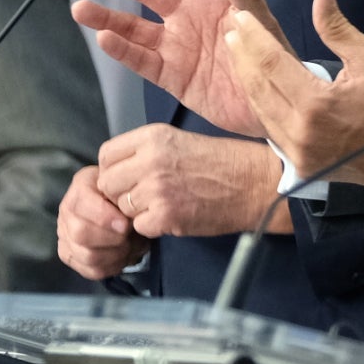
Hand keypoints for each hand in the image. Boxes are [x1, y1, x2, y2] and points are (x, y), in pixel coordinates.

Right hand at [57, 164, 149, 279]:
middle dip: (111, 239)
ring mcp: (66, 236)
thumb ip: (126, 189)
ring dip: (115, 255)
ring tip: (131, 246)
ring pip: (87, 256)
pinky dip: (112, 267)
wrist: (123, 203)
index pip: (82, 205)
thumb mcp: (127, 181)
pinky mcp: (71, 256)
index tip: (125, 225)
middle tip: (130, 236)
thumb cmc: (127, 191)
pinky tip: (123, 257)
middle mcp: (67, 213)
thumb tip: (128, 211)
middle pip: (81, 234)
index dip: (104, 218)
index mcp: (80, 188)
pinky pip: (90, 271)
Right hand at [73, 0, 270, 136]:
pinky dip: (122, 50)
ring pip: (133, 26)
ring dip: (107, 17)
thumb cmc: (273, 56)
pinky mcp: (171, 75)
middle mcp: (188, 16)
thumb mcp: (262, 24)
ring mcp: (176, 45)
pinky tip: (104, 38)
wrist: (276, 102)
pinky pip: (141, 60)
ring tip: (80, 8)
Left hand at [95, 125, 285, 238]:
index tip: (128, 178)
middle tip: (146, 196)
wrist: (257, 184)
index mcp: (153, 137)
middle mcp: (150, 160)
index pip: (106, 156)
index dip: (113, 170)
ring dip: (138, 211)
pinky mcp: (165, 215)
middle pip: (107, 184)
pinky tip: (174, 216)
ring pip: (122, 208)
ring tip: (166, 205)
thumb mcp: (180, 141)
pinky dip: (154, 226)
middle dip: (122, 194)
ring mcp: (156, 189)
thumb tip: (119, 172)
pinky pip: (140, 227)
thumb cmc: (226, 163)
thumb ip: (146, 152)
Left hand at [223, 0, 363, 188]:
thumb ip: (336, 27)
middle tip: (233, 31)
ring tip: (240, 54)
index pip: (271, 63)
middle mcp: (299, 132)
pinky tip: (257, 87)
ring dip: (247, 81)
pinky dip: (262, 105)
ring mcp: (297, 154)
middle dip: (243, 56)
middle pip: (258, 87)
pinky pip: (272, 130)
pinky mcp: (300, 166)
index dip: (253, 38)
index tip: (240, 18)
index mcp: (316, 104)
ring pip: (260, 110)